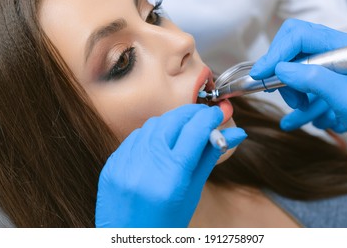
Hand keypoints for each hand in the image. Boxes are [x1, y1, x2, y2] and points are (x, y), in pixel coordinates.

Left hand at [95, 104, 246, 226]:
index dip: (210, 117)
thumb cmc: (166, 225)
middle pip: (173, 121)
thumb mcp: (193, 193)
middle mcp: (144, 166)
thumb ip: (210, 158)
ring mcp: (124, 164)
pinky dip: (153, 133)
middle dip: (193, 113)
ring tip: (185, 129)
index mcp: (170, 178)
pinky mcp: (112, 164)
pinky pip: (136, 136)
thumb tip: (235, 133)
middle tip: (205, 116)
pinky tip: (162, 141)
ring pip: (153, 124)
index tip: (219, 112)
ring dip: (173, 121)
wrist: (129, 243)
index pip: (195, 132)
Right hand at [250, 19, 346, 175]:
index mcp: (344, 47)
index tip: (260, 73)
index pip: (299, 35)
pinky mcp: (328, 86)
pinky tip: (297, 120)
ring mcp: (332, 70)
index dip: (276, 52)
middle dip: (284, 73)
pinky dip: (299, 106)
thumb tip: (280, 69)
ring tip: (303, 110)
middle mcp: (337, 54)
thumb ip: (313, 78)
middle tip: (287, 96)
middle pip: (294, 50)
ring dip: (293, 93)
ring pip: (295, 72)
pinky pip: (303, 90)